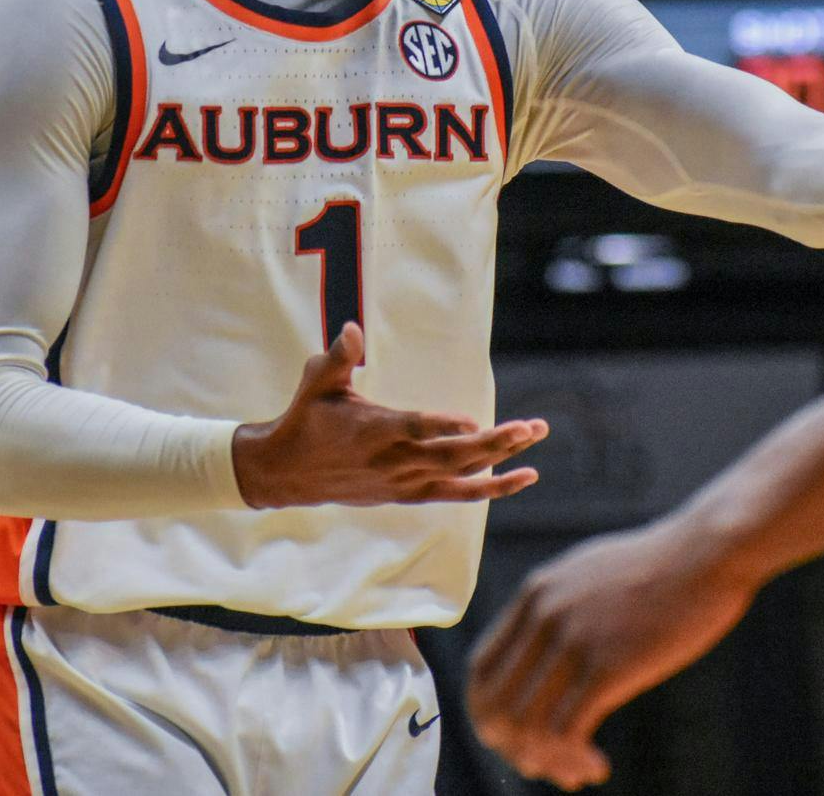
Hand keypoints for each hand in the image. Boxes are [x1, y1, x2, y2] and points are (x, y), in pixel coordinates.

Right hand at [232, 322, 547, 507]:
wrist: (288, 472)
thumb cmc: (307, 418)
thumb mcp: (317, 382)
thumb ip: (340, 357)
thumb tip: (352, 328)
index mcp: (373, 430)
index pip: (413, 429)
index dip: (442, 427)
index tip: (472, 422)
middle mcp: (394, 460)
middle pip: (451, 456)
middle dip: (495, 442)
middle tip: (531, 427)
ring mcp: (404, 481)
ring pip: (461, 474)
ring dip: (501, 460)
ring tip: (535, 441)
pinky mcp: (409, 493)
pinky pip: (458, 494)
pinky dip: (491, 487)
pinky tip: (522, 476)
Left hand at [468, 519, 762, 789]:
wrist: (708, 552)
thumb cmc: (662, 567)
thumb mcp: (591, 573)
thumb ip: (560, 605)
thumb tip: (547, 648)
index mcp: (535, 593)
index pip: (480, 668)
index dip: (492, 713)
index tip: (520, 737)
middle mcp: (543, 615)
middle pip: (493, 703)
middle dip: (511, 746)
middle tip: (546, 765)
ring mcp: (572, 639)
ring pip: (525, 725)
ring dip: (545, 761)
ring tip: (575, 773)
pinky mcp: (607, 665)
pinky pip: (566, 732)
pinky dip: (574, 760)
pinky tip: (598, 765)